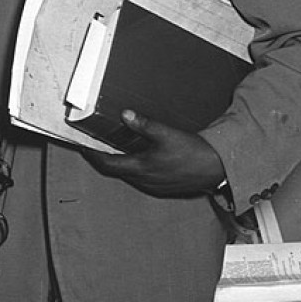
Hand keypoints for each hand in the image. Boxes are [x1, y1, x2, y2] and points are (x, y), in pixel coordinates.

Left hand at [80, 110, 225, 197]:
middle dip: (102, 158)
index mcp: (142, 167)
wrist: (217, 168)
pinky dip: (131, 167)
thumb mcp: (166, 133)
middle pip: (115, 170)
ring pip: (127, 175)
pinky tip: (135, 156)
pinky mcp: (162, 187)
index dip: (92, 156)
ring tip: (110, 147)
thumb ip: (143, 124)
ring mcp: (153, 186)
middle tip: (93, 144)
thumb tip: (125, 114)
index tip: (82, 146)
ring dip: (117, 163)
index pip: (107, 164)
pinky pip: (139, 178)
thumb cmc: (193, 152)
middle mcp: (144, 180)